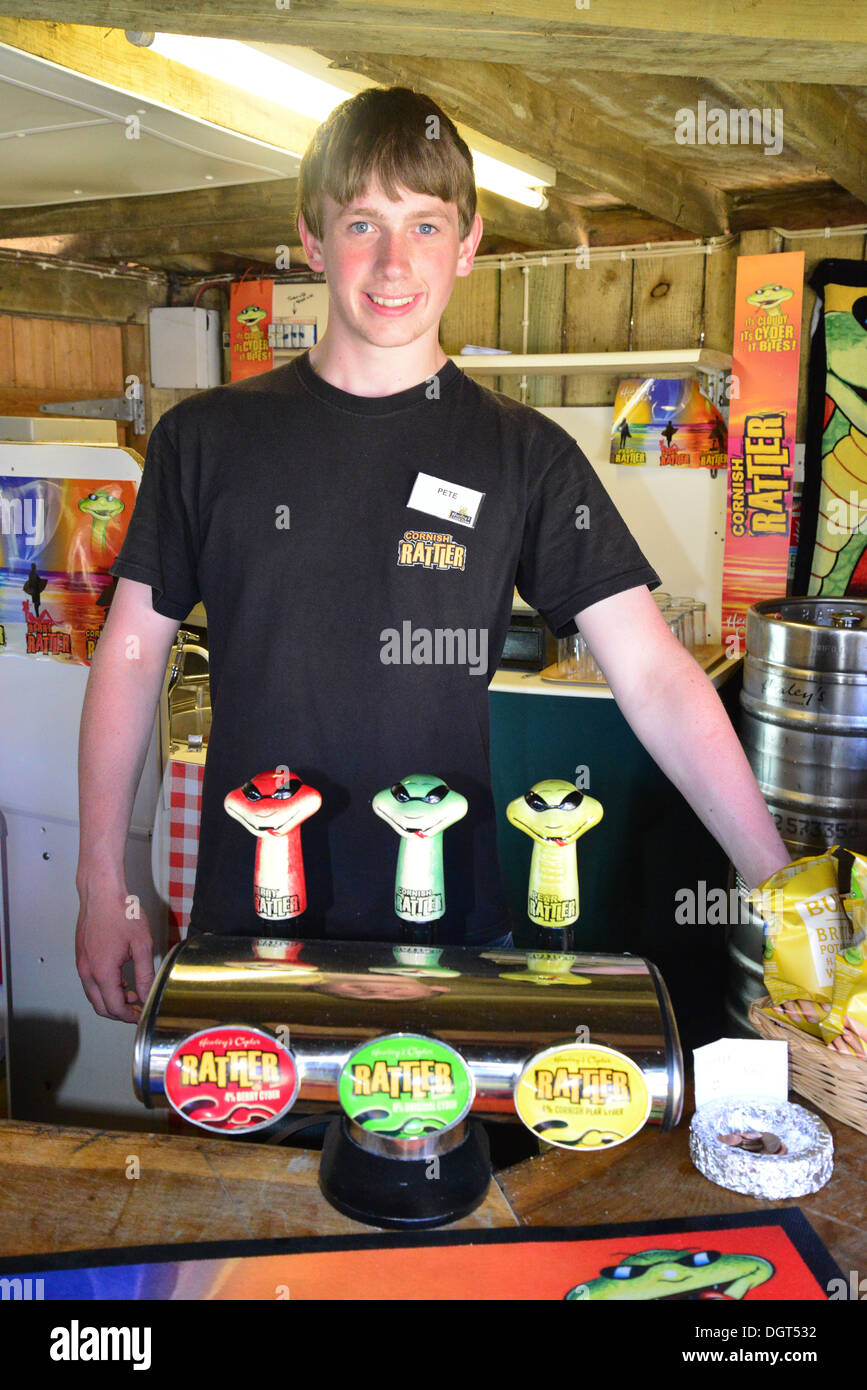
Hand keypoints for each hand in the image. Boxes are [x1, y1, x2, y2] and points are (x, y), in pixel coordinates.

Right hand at [75, 879, 155, 1022]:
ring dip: (111, 999)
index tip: (141, 1014)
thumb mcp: (142, 945)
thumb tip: (148, 994)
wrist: (101, 893)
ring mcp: (81, 964)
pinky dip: (104, 987)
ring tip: (132, 993)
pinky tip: (120, 979)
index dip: (129, 1016)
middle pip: (100, 1006)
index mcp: (103, 971)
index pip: (114, 1007)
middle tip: (137, 1007)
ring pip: (93, 995)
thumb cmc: (121, 913)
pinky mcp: (81, 957)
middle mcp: (87, 971)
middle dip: (119, 1012)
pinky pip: (90, 981)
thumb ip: (145, 974)